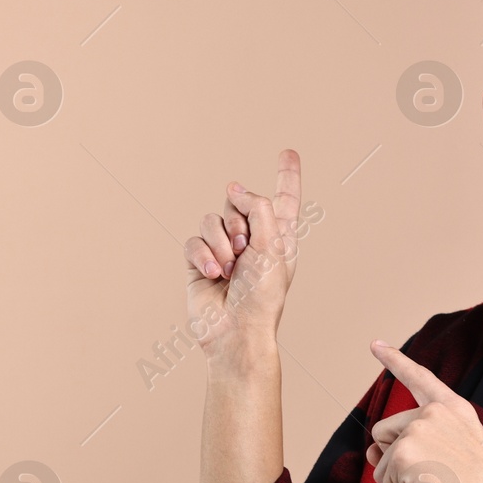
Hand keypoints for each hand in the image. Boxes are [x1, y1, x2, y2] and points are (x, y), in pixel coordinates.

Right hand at [182, 149, 302, 360]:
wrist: (236, 330)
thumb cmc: (263, 295)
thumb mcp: (274, 245)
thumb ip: (259, 208)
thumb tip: (235, 187)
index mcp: (280, 236)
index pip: (284, 198)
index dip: (286, 175)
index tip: (288, 152)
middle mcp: (253, 238)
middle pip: (237, 202)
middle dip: (239, 223)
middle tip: (246, 251)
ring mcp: (225, 249)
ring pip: (212, 219)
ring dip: (222, 243)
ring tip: (231, 269)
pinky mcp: (200, 261)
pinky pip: (194, 240)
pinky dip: (204, 255)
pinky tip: (214, 274)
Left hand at [365, 339, 482, 482]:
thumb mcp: (455, 450)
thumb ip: (416, 442)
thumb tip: (370, 451)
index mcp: (451, 408)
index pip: (419, 378)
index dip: (395, 360)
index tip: (376, 344)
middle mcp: (431, 413)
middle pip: (383, 433)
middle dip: (395, 459)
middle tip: (432, 475)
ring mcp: (415, 431)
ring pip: (381, 463)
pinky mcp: (401, 454)